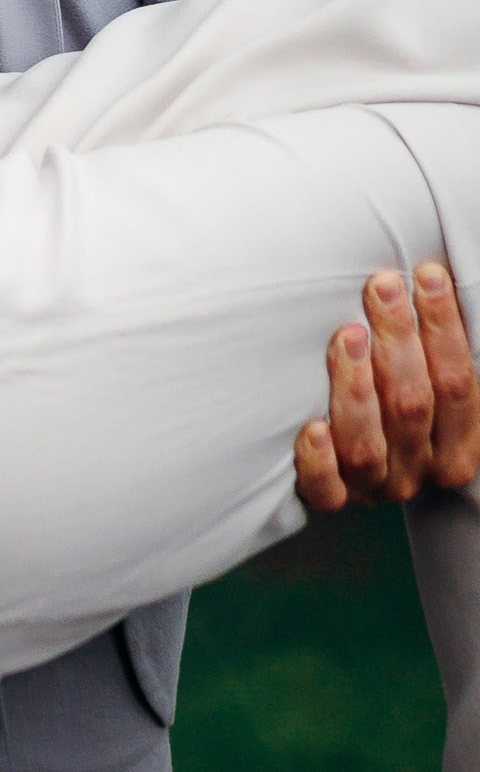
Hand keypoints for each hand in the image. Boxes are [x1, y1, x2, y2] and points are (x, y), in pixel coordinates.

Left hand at [295, 264, 479, 511]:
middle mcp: (419, 468)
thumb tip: (432, 272)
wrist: (356, 465)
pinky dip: (319, 460)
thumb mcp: (428, 376)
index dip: (445, 327)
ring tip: (347, 337)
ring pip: (369, 445)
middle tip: (381, 287)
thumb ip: (433, 344)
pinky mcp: (332, 498)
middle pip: (413, 405)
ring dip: (357, 387)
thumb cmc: (396, 395)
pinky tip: (312, 427)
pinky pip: (326, 488)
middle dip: (399, 339)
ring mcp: (375, 486)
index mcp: (458, 443)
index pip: (460, 384)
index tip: (427, 274)